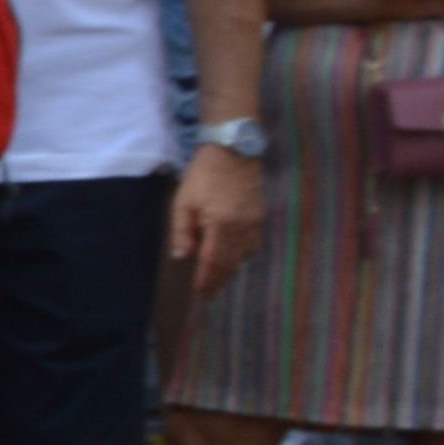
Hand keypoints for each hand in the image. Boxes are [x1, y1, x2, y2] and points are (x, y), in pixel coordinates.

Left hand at [169, 145, 266, 293]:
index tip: (201, 293)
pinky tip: (233, 257)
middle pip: (231, 263)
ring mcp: (254, 222)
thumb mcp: (184, 201)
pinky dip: (243, 254)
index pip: (213, 261)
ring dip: (231, 268)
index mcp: (220, 224)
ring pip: (245, 255)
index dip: (207, 279)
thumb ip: (182, 231)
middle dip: (219, 280)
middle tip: (209, 294)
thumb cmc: (204, 175)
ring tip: (218, 278)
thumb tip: (183, 256)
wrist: (233, 151)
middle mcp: (241, 227)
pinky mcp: (260, 216)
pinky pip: (253, 243)